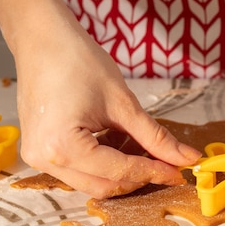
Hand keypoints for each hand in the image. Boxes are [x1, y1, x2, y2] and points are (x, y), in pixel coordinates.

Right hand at [14, 32, 200, 198]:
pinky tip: (117, 140)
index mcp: (62, 147)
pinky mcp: (41, 152)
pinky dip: (104, 162)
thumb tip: (186, 158)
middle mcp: (45, 160)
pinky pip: (79, 169)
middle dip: (138, 177)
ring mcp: (38, 158)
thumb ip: (155, 137)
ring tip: (139, 144)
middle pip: (104, 186)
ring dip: (121, 171)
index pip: (119, 172)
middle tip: (165, 162)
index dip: (154, 172)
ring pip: (92, 182)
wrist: (43, 38)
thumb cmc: (77, 61)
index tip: (179, 171)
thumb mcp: (123, 102)